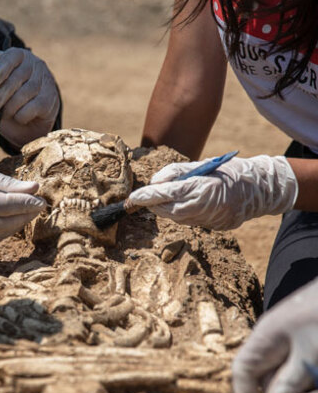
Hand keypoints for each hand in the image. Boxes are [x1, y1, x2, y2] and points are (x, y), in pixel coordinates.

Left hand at [0, 48, 59, 147]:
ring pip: (25, 93)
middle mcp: (35, 63)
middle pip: (17, 78)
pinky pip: (35, 106)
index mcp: (19, 55)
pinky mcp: (51, 97)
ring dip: (10, 107)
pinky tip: (18, 117)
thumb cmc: (1, 93)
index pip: (11, 57)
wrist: (20, 119)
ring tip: (2, 115)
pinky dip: (22, 115)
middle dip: (0, 96)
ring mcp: (46, 79)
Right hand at [0, 164, 45, 251]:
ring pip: (3, 234)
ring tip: (19, 210)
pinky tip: (0, 220)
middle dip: (25, 214)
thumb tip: (34, 188)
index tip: (41, 201)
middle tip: (37, 205)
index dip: (27, 204)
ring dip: (15, 223)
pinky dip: (2, 231)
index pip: (6, 205)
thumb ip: (5, 183)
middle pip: (8, 223)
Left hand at [127, 155, 297, 229]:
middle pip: (169, 210)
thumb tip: (154, 183)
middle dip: (154, 204)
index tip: (133, 197)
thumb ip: (176, 173)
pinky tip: (183, 205)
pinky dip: (180, 214)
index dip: (148, 196)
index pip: (169, 193)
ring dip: (166, 209)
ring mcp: (212, 219)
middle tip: (143, 197)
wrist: (260, 189)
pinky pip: (189, 222)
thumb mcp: (202, 165)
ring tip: (165, 198)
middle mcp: (207, 206)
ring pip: (177, 218)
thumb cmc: (228, 172)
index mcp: (204, 187)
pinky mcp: (215, 227)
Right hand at [233, 278, 317, 392]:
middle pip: (265, 379)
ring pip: (287, 377)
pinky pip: (303, 371)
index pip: (242, 374)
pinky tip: (315, 390)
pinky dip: (309, 384)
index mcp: (266, 338)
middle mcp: (275, 340)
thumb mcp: (311, 352)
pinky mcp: (311, 345)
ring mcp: (294, 342)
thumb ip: (290, 381)